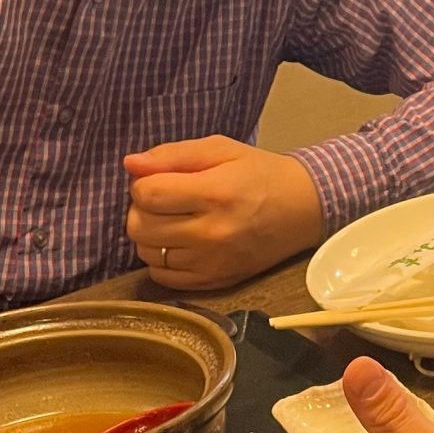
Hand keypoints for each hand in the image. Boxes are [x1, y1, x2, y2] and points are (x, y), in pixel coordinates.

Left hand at [123, 137, 325, 290]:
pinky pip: (162, 277)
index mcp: (215, 193)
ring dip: (150, 234)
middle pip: (140, 226)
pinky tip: (179, 242)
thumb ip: (173, 155)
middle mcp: (211, 233)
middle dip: (142, 208)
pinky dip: (161, 259)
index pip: (147, 194)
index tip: (159, 178)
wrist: (303, 209)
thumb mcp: (221, 149)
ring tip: (172, 219)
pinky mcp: (213, 282)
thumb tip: (130, 164)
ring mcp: (211, 263)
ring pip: (147, 253)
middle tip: (163, 198)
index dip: (143, 182)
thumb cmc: (260, 173)